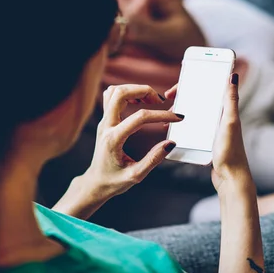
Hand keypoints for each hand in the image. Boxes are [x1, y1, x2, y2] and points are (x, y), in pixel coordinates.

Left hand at [80, 84, 183, 199]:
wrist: (96, 182)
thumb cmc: (114, 181)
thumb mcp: (136, 175)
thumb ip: (153, 159)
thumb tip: (170, 143)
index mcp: (113, 139)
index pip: (139, 117)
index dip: (161, 114)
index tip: (177, 118)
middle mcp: (106, 127)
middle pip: (120, 93)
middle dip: (143, 91)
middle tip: (159, 100)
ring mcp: (103, 122)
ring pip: (114, 91)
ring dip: (134, 89)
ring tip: (150, 100)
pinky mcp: (105, 120)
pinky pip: (112, 97)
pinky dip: (127, 93)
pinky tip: (139, 103)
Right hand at [164, 75, 253, 194]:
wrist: (230, 178)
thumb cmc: (231, 152)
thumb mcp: (229, 122)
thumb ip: (231, 100)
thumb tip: (233, 76)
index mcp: (225, 110)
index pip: (208, 89)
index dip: (193, 83)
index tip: (177, 86)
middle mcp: (219, 117)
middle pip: (198, 100)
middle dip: (183, 97)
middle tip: (168, 99)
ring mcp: (212, 129)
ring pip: (193, 114)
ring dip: (179, 112)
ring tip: (167, 116)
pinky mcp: (206, 141)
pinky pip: (191, 128)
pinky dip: (181, 126)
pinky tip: (172, 130)